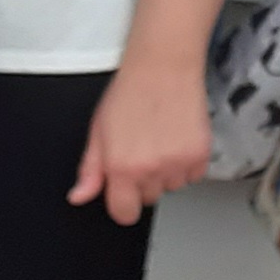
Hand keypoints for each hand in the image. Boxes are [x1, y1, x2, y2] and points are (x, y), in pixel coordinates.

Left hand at [70, 60, 211, 223]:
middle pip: (149, 198)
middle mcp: (151, 170)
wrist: (164, 66)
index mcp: (121, 167)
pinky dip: (188, 162)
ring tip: (161, 139)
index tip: (124, 188)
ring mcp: (178, 164)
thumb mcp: (99, 131)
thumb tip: (79, 196)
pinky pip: (194, 175)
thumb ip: (90, 169)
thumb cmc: (130, 92)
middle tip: (143, 148)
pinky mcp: (200, 155)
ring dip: (168, 171)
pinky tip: (177, 138)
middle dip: (145, 180)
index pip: (124, 213)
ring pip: (173, 186)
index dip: (123, 202)